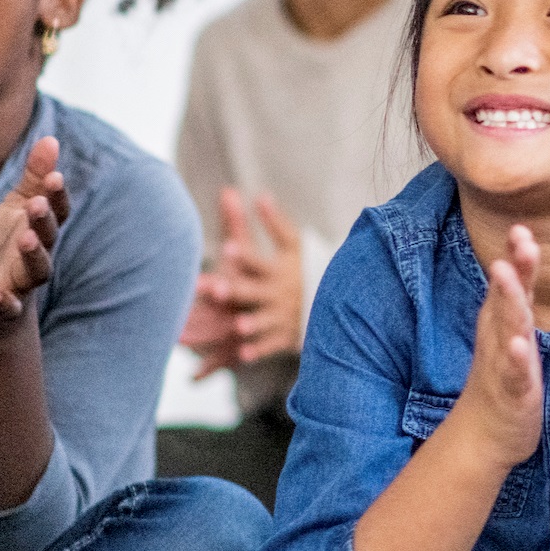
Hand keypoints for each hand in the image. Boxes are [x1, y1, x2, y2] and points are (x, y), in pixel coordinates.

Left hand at [0, 137, 68, 334]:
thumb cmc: (6, 249)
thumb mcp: (16, 210)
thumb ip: (34, 178)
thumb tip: (51, 139)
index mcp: (40, 230)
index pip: (56, 212)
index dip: (56, 196)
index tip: (54, 177)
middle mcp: (37, 256)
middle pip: (47, 239)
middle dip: (44, 221)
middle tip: (36, 203)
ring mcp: (21, 283)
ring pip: (35, 271)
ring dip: (33, 256)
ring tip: (25, 239)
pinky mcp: (2, 308)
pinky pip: (7, 307)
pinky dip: (3, 302)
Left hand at [183, 188, 305, 376]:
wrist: (333, 301)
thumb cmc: (305, 268)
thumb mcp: (293, 245)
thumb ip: (275, 223)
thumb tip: (261, 195)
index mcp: (276, 270)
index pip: (258, 260)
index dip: (244, 255)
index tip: (227, 247)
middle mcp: (277, 294)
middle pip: (252, 291)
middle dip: (234, 291)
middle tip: (215, 289)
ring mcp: (281, 317)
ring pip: (264, 321)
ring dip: (253, 324)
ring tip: (239, 326)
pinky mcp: (283, 337)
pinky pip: (272, 346)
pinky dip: (260, 351)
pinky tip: (244, 356)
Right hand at [459, 223, 544, 471]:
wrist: (484, 434)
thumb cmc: (505, 378)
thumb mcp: (513, 331)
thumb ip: (519, 296)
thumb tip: (522, 257)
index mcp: (506, 321)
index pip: (514, 283)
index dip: (518, 255)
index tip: (522, 226)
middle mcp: (501, 336)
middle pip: (508, 297)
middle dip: (515, 268)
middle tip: (520, 237)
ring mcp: (504, 363)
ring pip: (508, 329)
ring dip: (510, 302)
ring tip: (507, 275)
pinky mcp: (512, 392)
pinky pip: (514, 373)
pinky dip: (515, 358)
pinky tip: (519, 345)